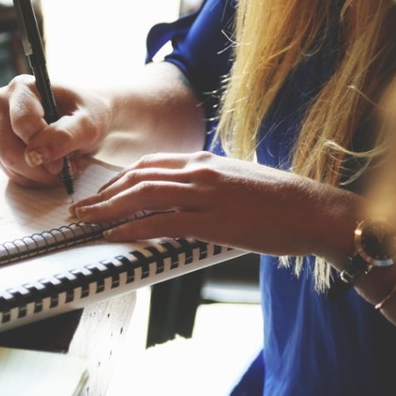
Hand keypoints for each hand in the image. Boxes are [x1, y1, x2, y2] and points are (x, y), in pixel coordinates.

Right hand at [0, 74, 110, 187]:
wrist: (84, 118)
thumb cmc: (88, 115)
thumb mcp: (88, 124)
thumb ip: (64, 136)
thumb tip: (35, 155)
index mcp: (22, 87)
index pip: (22, 125)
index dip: (43, 148)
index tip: (63, 163)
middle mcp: (1, 102)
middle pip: (8, 149)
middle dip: (39, 168)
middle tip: (64, 170)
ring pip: (7, 164)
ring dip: (37, 175)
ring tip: (61, 166)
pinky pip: (8, 171)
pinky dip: (31, 178)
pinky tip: (49, 169)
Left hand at [68, 152, 358, 258]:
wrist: (314, 210)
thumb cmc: (282, 202)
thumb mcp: (239, 181)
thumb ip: (210, 185)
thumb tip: (188, 198)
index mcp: (206, 161)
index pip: (150, 164)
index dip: (120, 179)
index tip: (102, 193)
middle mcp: (201, 171)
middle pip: (138, 177)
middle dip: (104, 193)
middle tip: (80, 208)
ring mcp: (206, 194)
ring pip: (143, 196)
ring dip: (108, 209)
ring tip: (86, 221)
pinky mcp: (213, 220)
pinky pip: (162, 222)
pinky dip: (133, 228)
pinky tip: (114, 235)